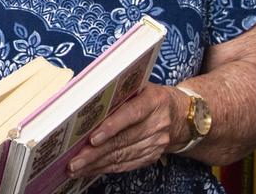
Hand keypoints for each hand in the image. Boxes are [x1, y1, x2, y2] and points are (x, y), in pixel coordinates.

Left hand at [66, 83, 185, 178]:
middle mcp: (158, 123)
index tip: (93, 138)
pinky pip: (128, 165)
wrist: (181, 115)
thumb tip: (84, 99)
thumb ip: (118, 91)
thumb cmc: (149, 96)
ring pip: (124, 156)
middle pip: (124, 140)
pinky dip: (107, 168)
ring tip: (76, 167)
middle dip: (96, 153)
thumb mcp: (139, 86)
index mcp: (154, 100)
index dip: (112, 127)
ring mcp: (157, 142)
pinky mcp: (152, 156)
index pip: (132, 114)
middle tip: (74, 160)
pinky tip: (91, 170)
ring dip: (97, 164)